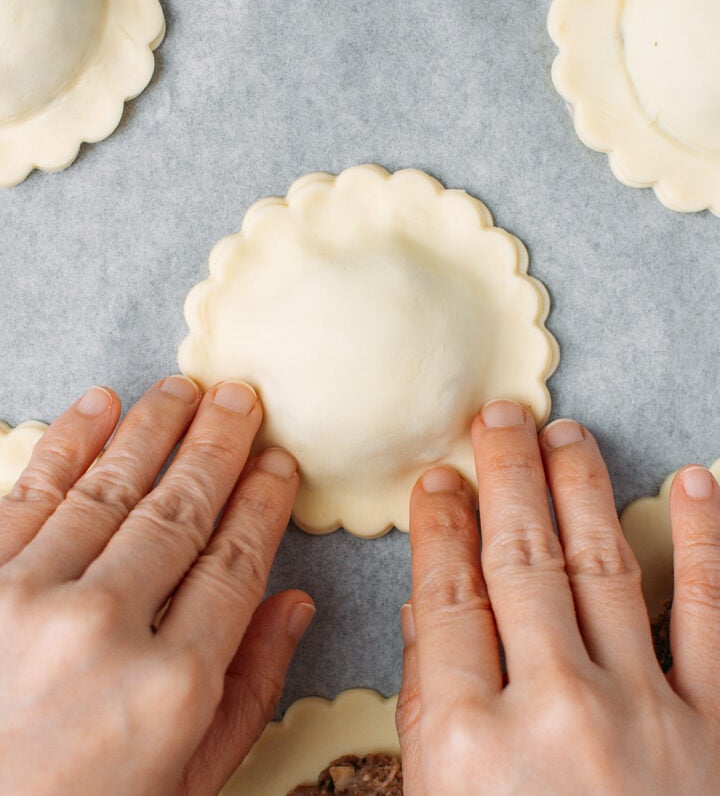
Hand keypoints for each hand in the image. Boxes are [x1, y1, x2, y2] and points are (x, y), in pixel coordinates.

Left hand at [0, 377, 313, 795]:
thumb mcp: (183, 786)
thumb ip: (249, 695)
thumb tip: (295, 605)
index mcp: (172, 687)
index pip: (235, 563)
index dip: (262, 503)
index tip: (277, 464)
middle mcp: (104, 630)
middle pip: (182, 510)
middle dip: (218, 444)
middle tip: (241, 397)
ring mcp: (28, 600)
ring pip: (112, 487)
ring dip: (153, 427)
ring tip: (182, 388)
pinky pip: (31, 493)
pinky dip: (70, 441)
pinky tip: (101, 406)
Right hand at [397, 399, 719, 794]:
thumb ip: (429, 717)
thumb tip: (426, 621)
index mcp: (469, 744)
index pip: (445, 598)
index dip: (438, 528)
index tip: (436, 482)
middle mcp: (553, 715)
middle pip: (517, 562)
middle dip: (505, 478)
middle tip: (497, 419)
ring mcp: (644, 717)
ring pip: (601, 567)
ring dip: (581, 488)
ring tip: (565, 432)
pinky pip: (713, 616)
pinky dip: (703, 544)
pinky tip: (695, 486)